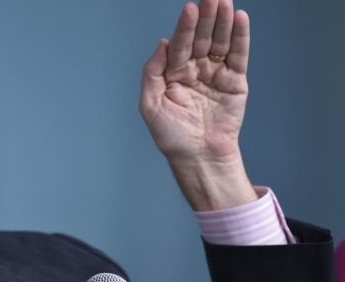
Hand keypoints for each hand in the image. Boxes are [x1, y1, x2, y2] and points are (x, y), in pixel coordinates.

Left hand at [140, 0, 256, 210]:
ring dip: (223, 22)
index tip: (190, 8)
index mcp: (173, 73)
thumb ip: (152, 73)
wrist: (198, 157)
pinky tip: (240, 20)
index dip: (185, 27)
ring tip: (225, 2)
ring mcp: (215, 74)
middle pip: (201, 38)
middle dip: (206, 17)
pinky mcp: (235, 82)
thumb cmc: (171, 135)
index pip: (180, 44)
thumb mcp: (150, 104)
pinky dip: (240, 38)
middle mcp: (194, 70)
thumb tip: (162, 43)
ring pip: (220, 42)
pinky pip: (238, 56)